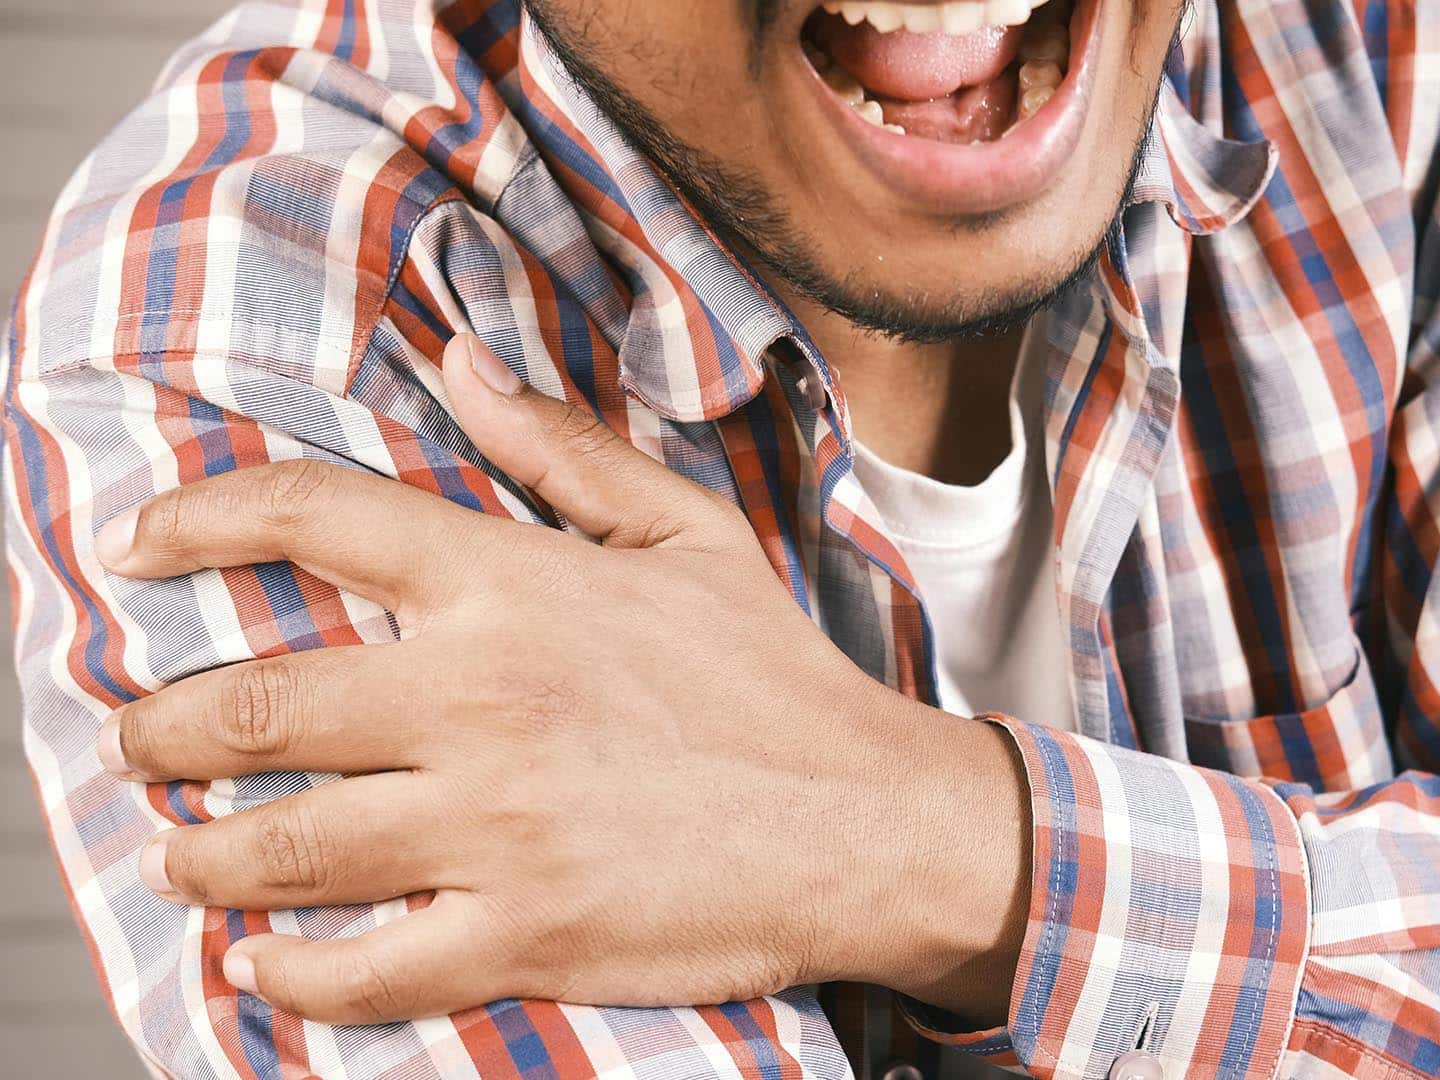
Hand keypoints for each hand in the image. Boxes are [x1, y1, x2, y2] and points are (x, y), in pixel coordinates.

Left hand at [94, 334, 1029, 1025]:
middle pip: (255, 704)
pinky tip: (264, 962)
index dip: (199, 516)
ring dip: (201, 851)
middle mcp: (486, 697)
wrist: (873, 823)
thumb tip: (462, 359)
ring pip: (280, 842)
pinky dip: (287, 971)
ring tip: (181, 850)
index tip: (138, 543)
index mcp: (520, 586)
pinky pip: (358, 967)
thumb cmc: (778, 680)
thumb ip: (561, 448)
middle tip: (139, 739)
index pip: (316, 516)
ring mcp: (498, 825)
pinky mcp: (523, 933)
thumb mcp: (688, 534)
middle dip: (162, 727)